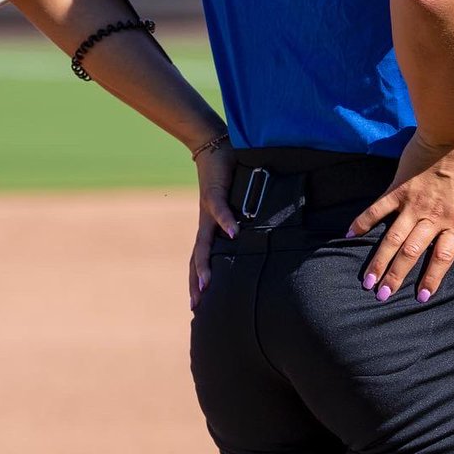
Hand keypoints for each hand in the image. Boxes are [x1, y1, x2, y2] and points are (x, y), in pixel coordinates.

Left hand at [188, 138, 238, 309]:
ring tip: (206, 284)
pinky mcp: (215, 193)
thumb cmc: (227, 173)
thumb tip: (257, 227)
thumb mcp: (235, 200)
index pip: (201, 258)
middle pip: (198, 258)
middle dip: (196, 283)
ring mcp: (208, 210)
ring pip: (204, 243)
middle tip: (196, 307)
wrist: (211, 146)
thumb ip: (243, 214)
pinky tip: (234, 233)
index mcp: (209, 227)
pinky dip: (227, 222)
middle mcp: (206, 223)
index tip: (198, 305)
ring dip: (205, 264)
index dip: (199, 280)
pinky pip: (220, 210)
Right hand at [348, 133, 453, 302]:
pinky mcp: (399, 188)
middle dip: (396, 277)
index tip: (421, 296)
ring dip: (379, 260)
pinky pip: (378, 208)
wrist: (452, 131)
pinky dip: (363, 221)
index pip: (443, 256)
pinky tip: (350, 235)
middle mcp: (433, 217)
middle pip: (412, 253)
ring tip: (367, 281)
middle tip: (381, 296)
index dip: (433, 277)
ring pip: (393, 238)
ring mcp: (413, 203)